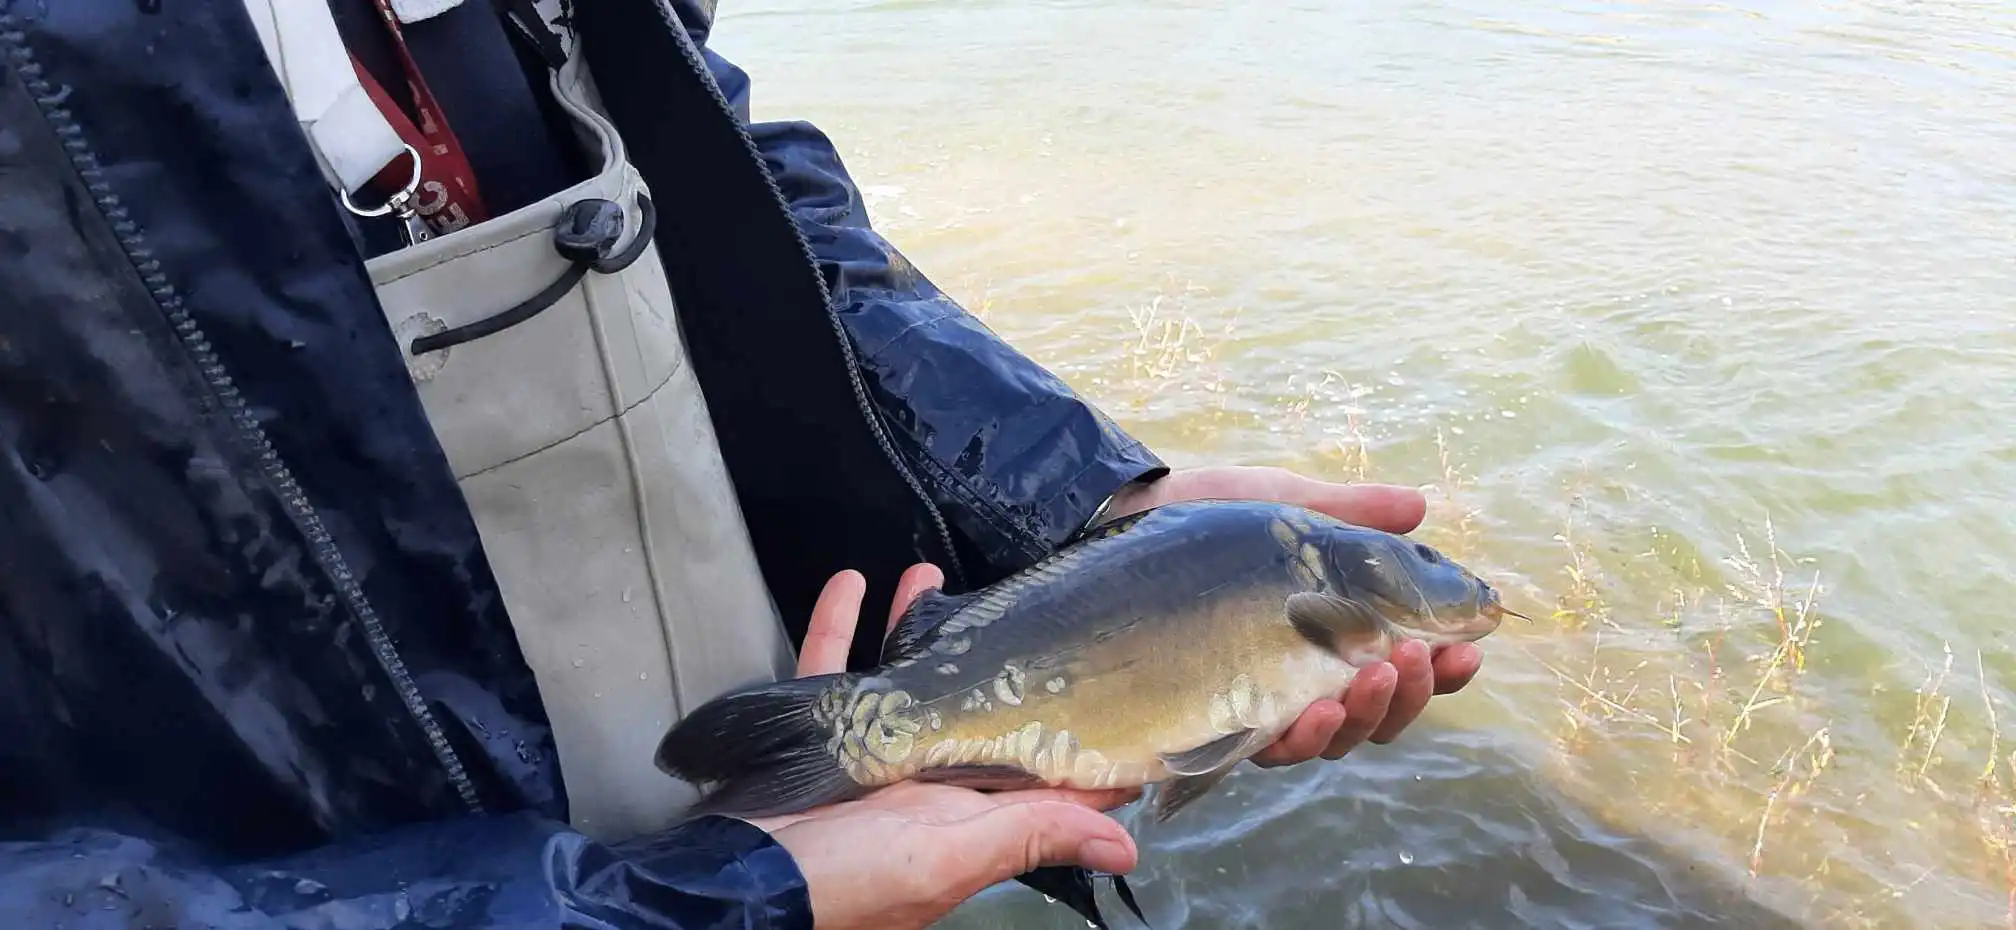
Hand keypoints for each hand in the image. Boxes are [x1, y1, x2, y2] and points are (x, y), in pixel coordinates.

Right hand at [749, 567, 1139, 929]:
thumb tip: (1126, 852)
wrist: (739, 879)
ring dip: (911, 626)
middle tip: (1009, 603)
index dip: (1071, 734)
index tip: (1107, 681)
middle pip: (967, 709)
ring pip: (901, 677)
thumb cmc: (852, 878)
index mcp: (966, 813)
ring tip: (926, 575)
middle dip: (986, 658)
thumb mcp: (952, 857)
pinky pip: (831, 670)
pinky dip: (838, 626)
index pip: (1035, 773)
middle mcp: (923, 784)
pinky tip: (849, 580)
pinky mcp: (817, 736)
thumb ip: (1031, 835)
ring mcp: (868, 757)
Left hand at [1104, 465, 1484, 764]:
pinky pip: (1256, 750)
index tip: (1468, 649)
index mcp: (1321, 641)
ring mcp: (1244, 709)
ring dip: (1358, 717)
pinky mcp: (1196, 724)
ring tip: (1370, 677)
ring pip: (1321, 742)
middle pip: (1368, 721)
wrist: (1111, 519)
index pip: (1392, 673)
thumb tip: (1419, 505)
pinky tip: (1313, 709)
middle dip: (1404, 696)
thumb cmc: (1197, 519)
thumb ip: (1350, 514)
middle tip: (1414, 658)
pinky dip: (1294, 735)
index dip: (1437, 673)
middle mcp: (1289, 686)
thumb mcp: (1282, 505)